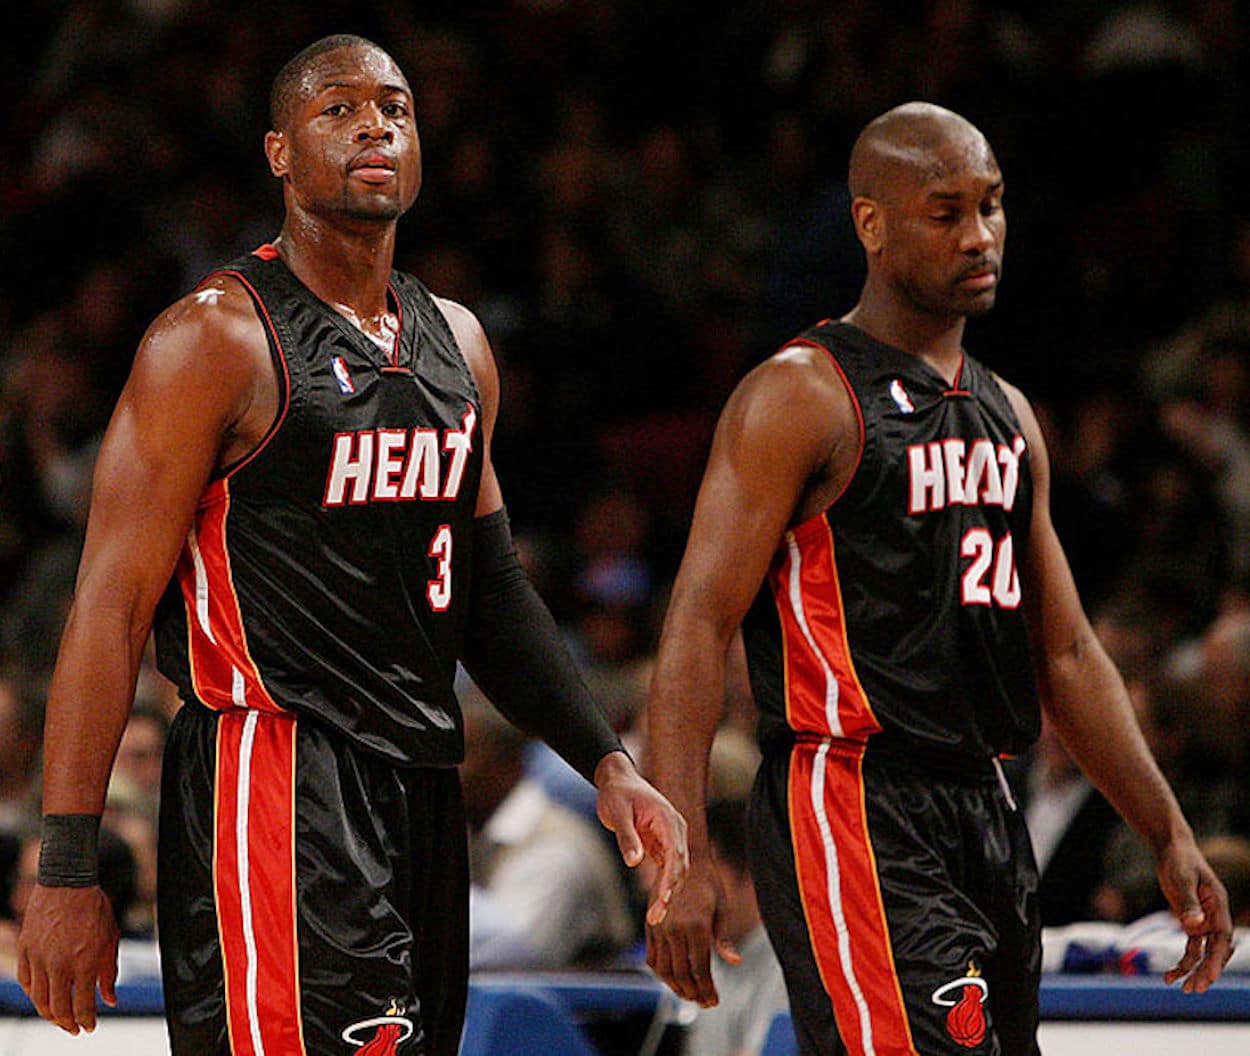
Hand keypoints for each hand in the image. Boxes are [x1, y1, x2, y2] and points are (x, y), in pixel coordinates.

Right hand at [16, 884, 118, 1033]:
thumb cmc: (93, 906)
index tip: (89, 1027)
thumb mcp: (110, 938)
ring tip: (60, 1019)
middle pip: (59, 1008)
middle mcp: (60, 964)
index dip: (86, 1021)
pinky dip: (34, 994)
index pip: (83, 1005)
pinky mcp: (26, 950)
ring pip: (40, 999)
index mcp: (85, 961)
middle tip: (75, 1028)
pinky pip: (26, 981)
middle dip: (68, 1023)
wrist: (68, 882)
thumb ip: (109, 972)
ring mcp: (40, 958)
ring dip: (50, 1014)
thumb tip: (110, 999)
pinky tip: (42, 999)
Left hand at [593, 751, 688, 925]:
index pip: (676, 854)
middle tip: (655, 917)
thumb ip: (627, 837)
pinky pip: (666, 869)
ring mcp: (670, 838)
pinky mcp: (661, 845)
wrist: (617, 780)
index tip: (665, 900)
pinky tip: (655, 905)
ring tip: (654, 917)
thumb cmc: (617, 793)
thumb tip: (634, 862)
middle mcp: (675, 830)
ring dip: (667, 893)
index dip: (671, 879)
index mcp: (668, 820)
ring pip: (675, 870)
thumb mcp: (618, 812)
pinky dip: (662, 887)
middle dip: (670, 893)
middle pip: (680, 866)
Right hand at [645, 857, 739, 1007]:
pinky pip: (652, 957)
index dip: (706, 989)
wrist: (684, 858)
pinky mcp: (651, 925)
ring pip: (664, 969)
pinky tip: (672, 978)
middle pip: (681, 974)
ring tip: (689, 994)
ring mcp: (660, 927)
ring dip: (676, 987)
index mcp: (696, 925)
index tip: (714, 1001)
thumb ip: (724, 938)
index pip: (699, 969)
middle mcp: (674, 928)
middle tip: (704, 1002)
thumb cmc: (709, 883)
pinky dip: (661, 972)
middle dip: (693, 993)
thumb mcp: (722, 909)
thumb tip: (736, 961)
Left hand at [1155, 837, 1234, 991]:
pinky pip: (1191, 948)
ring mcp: (1204, 922)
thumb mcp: (1181, 880)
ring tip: (1181, 988)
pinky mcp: (1190, 923)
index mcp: (1218, 905)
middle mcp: (1214, 917)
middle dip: (1207, 971)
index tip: (1210, 976)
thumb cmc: (1179, 861)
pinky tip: (1170, 975)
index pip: (1222, 938)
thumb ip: (1188, 904)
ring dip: (1194, 971)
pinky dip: (1183, 962)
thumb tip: (1194, 926)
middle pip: (1215, 950)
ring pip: (1203, 953)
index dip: (1218, 958)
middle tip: (1194, 989)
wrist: (1172, 849)